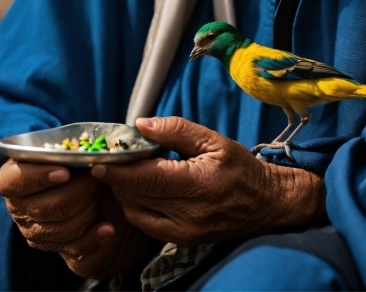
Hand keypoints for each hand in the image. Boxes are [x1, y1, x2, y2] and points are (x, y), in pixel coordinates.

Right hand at [0, 159, 154, 277]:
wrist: (88, 190)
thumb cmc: (72, 162)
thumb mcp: (66, 151)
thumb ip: (68, 151)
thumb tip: (87, 154)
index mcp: (12, 178)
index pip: (13, 181)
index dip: (37, 177)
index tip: (65, 172)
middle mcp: (18, 206)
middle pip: (48, 206)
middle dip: (80, 190)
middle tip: (97, 177)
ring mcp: (33, 230)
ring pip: (63, 227)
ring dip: (89, 208)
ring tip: (101, 193)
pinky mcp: (50, 246)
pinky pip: (74, 247)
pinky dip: (94, 237)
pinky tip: (107, 228)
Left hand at [91, 116, 326, 245]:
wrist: (265, 204)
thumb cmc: (240, 168)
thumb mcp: (213, 140)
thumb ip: (176, 130)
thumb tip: (142, 125)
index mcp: (198, 185)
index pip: (146, 179)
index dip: (118, 169)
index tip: (100, 156)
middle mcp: (187, 214)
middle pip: (135, 197)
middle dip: (116, 179)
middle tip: (108, 159)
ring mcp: (182, 233)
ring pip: (136, 214)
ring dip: (123, 193)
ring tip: (123, 171)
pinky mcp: (180, 241)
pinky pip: (146, 223)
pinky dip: (136, 205)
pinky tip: (138, 188)